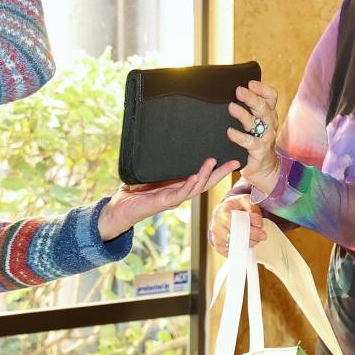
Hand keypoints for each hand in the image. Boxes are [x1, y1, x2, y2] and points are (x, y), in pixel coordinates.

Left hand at [99, 158, 239, 241]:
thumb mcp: (147, 174)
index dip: (216, 169)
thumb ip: (157, 164)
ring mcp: (172, 199)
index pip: (201, 177)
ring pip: (195, 187)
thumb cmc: (131, 193)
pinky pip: (179, 194)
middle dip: (221, 173)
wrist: (117, 210)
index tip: (229, 157)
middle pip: (206, 183)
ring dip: (206, 175)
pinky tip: (196, 176)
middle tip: (236, 161)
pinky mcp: (163, 202)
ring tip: (214, 161)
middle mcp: (179, 193)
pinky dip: (189, 185)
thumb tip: (163, 144)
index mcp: (177, 186)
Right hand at [210, 196, 266, 255]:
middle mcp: (216, 226)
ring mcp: (216, 238)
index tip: (261, 227)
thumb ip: (252, 208)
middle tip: (262, 235)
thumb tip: (258, 223)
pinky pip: (232, 252)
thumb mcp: (245, 200)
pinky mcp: (219, 247)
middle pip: (235, 236)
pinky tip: (247, 242)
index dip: (249, 227)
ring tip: (255, 237)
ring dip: (249, 243)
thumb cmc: (235, 206)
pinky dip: (242, 249)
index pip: (235, 223)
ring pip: (235, 246)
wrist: (225, 212)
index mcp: (221, 212)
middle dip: (252, 237)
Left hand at [228, 80, 280, 195]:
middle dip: (252, 98)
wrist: (265, 171)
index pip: (271, 97)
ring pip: (257, 123)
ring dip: (243, 114)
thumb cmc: (256, 143)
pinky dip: (239, 137)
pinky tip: (230, 132)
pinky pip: (250, 143)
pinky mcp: (259, 152)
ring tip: (231, 107)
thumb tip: (225, 94)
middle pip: (263, 108)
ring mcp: (265, 139)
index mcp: (269, 115)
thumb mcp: (254, 125)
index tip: (250, 82)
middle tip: (239, 90)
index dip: (262, 88)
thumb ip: (246, 111)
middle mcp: (270, 125)